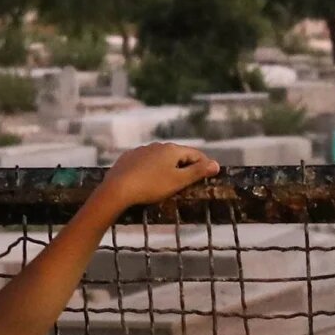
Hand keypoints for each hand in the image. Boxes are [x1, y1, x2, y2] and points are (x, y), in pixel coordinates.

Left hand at [95, 142, 220, 212]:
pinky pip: (146, 162)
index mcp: (172, 150)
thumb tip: (216, 164)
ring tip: (171, 180)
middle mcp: (157, 146)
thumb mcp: (178, 181)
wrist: (117, 188)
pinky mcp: (129, 158)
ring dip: (169, 166)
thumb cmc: (151, 186)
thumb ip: (198, 172)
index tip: (210, 174)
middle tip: (192, 179)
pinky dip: (153, 168)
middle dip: (186, 165)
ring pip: (161, 157)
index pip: (195, 154)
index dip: (205, 164)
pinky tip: (150, 179)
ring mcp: (142, 150)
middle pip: (178, 154)